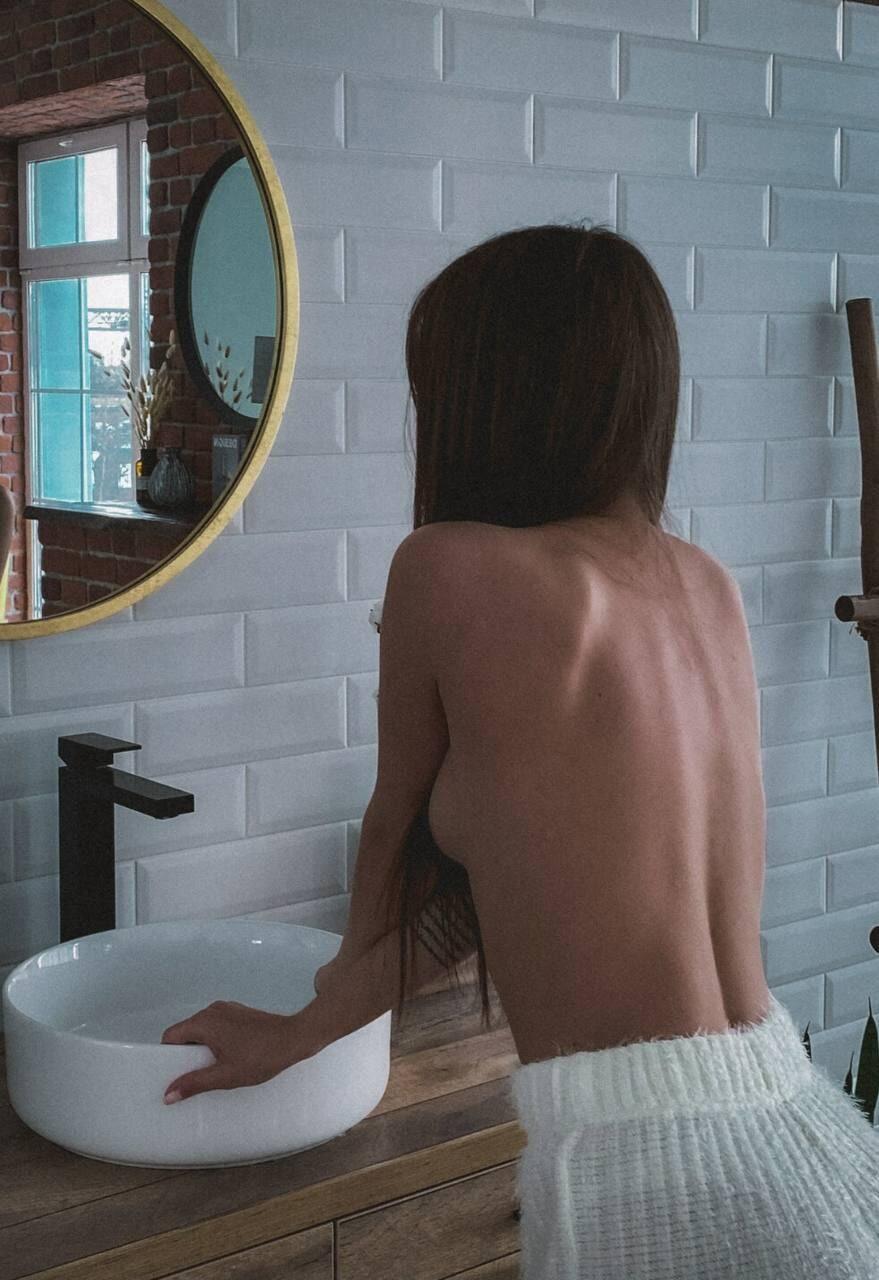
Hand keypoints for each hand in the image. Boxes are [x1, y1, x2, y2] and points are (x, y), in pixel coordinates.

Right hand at [160, 1000, 309, 1103]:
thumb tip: (169, 1094)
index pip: (171, 1035)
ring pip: (201, 1029)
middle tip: (197, 1074)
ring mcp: (227, 1009)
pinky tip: (229, 1057)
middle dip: (187, 1054)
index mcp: (205, 1022)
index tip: (174, 1072)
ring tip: (216, 1067)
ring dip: (203, 1048)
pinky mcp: (238, 1013)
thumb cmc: (263, 1055)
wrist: (294, 1038)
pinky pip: (216, 1026)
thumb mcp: (225, 1076)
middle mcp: (213, 1010)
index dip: (168, 1055)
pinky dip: (216, 1041)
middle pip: (185, 1032)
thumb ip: (194, 1083)